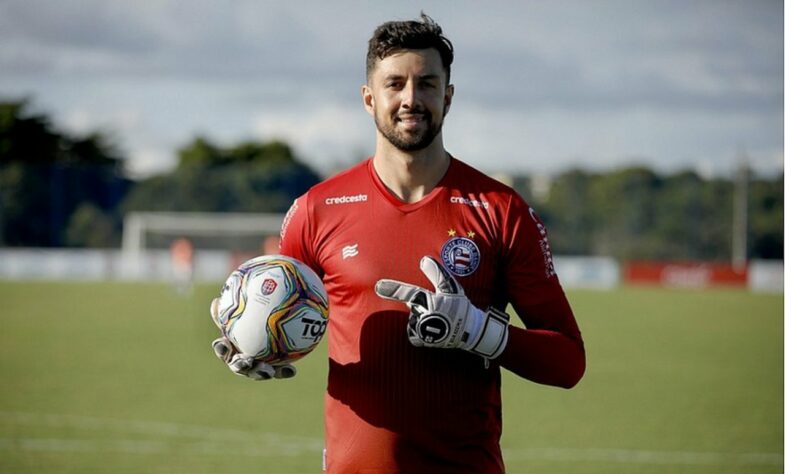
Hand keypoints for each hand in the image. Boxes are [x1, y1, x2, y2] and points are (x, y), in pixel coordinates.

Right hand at [210, 299, 295, 379]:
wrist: (272, 323)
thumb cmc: (253, 314)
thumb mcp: (243, 308)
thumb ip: (231, 306)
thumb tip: (215, 301)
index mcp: (231, 347)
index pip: (223, 348)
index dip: (221, 348)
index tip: (224, 342)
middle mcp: (241, 359)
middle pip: (238, 366)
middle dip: (240, 366)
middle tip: (247, 360)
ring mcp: (257, 367)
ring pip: (257, 373)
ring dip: (261, 373)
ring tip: (269, 371)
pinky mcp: (274, 369)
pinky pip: (278, 372)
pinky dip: (284, 372)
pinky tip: (292, 371)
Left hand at [374, 256, 509, 359]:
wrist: (468, 331)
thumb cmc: (459, 307)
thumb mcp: (451, 288)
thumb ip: (437, 274)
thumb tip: (424, 259)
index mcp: (429, 301)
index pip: (409, 293)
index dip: (393, 289)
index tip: (377, 286)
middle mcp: (423, 315)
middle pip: (413, 305)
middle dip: (422, 305)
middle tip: (439, 310)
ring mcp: (420, 329)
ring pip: (411, 318)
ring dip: (420, 317)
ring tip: (437, 319)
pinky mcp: (420, 339)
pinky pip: (412, 333)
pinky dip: (418, 331)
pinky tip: (431, 329)